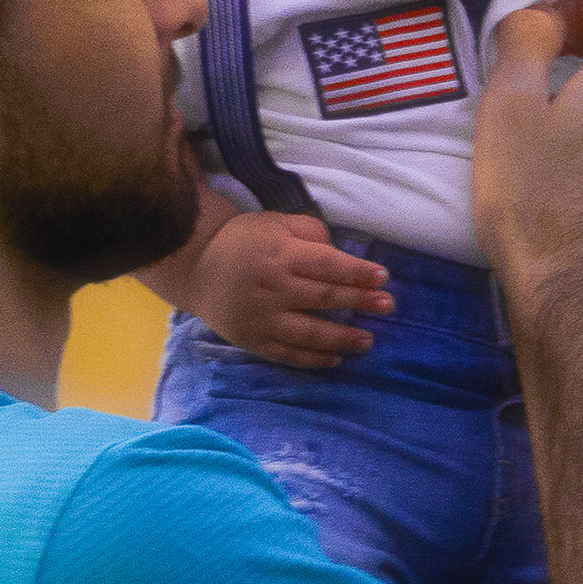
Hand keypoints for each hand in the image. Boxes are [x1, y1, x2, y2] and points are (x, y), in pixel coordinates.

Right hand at [188, 210, 392, 369]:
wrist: (195, 267)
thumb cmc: (242, 242)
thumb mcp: (274, 224)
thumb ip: (309, 232)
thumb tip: (337, 251)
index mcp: (280, 256)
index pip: (326, 265)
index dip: (356, 272)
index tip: (382, 277)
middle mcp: (273, 288)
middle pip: (323, 297)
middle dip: (359, 302)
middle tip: (387, 305)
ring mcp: (262, 318)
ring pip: (308, 332)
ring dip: (341, 337)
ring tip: (367, 340)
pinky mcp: (253, 340)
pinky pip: (287, 354)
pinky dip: (313, 359)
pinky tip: (335, 358)